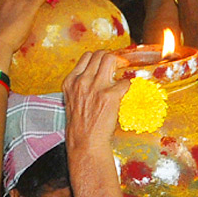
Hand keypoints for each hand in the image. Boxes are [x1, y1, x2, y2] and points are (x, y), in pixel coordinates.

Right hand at [62, 51, 127, 170]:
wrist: (85, 141)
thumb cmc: (79, 124)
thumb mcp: (72, 99)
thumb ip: (81, 84)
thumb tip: (96, 75)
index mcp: (71, 81)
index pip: (87, 56)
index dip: (99, 57)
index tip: (105, 62)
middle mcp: (82, 81)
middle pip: (100, 55)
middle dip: (111, 58)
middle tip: (118, 65)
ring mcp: (96, 87)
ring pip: (111, 60)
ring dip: (119, 65)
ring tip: (122, 74)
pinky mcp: (110, 96)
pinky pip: (124, 82)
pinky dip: (127, 86)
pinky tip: (124, 93)